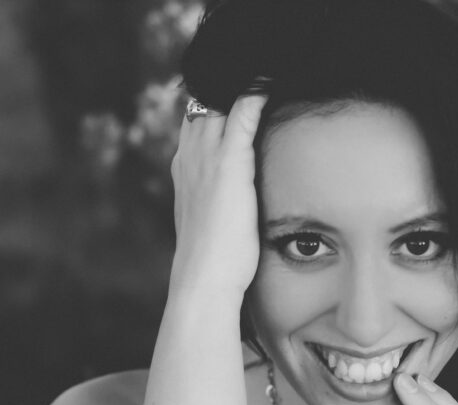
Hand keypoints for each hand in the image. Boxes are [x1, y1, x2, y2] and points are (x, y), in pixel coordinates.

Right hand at [169, 90, 268, 299]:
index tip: (234, 97)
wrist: (203, 279)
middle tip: (254, 77)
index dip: (213, 106)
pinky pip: (245, 111)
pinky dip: (258, 92)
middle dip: (224, 88)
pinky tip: (273, 82)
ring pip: (221, 100)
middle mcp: (190, 156)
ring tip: (266, 73)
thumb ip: (221, 205)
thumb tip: (235, 207)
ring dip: (241, 85)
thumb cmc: (213, 263)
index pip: (196, 122)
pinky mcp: (230, 162)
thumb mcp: (212, 224)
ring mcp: (207, 157)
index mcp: (184, 169)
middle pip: (204, 103)